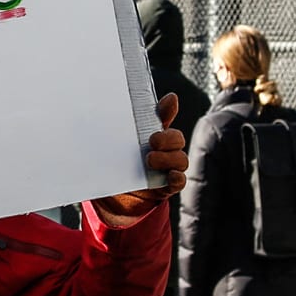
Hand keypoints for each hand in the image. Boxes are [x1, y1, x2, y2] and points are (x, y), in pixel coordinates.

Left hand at [91, 93, 189, 225]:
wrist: (114, 196)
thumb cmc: (120, 164)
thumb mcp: (119, 144)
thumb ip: (127, 127)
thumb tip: (138, 105)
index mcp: (153, 135)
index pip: (165, 116)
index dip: (168, 108)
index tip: (170, 99)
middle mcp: (164, 150)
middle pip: (177, 139)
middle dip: (167, 138)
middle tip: (152, 140)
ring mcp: (167, 168)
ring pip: (181, 159)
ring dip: (168, 158)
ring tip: (150, 159)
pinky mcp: (166, 187)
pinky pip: (180, 181)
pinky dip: (177, 178)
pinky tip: (170, 175)